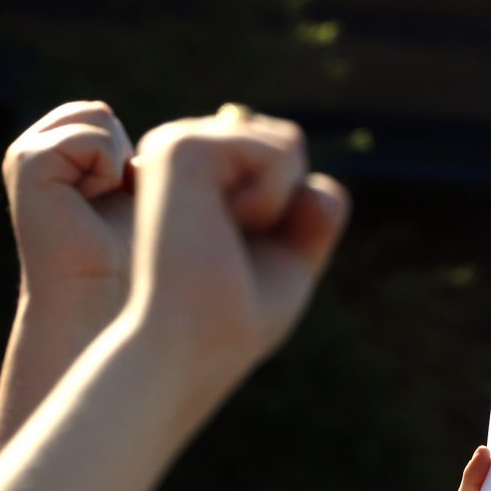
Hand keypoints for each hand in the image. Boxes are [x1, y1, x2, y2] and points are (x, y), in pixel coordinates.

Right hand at [4, 101, 135, 316]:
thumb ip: (134, 150)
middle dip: (119, 158)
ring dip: (115, 166)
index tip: (113, 203)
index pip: (101, 116)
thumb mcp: (137, 191)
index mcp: (49, 152)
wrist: (100, 297)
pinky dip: (107, 172)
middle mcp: (30, 148)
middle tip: (104, 206)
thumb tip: (192, 123)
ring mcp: (24, 152)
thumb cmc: (125, 255)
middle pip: (98, 114)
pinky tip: (87, 204)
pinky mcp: (28, 161)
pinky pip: (94, 140)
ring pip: (97, 120)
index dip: (124, 159)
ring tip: (95, 205)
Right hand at [127, 105, 348, 372]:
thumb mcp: (291, 256)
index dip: (290, 213)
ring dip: (279, 205)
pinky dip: (272, 200)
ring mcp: (176, 141)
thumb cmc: (233, 318)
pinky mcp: (182, 146)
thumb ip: (312, 212)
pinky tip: (221, 227)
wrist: (193, 348)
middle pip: (290, 144)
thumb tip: (314, 170)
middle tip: (233, 249)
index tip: (241, 255)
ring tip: (222, 238)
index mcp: (196, 171)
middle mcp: (180, 148)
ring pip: (288, 143)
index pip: (285, 159)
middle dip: (289, 205)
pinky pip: (278, 151)